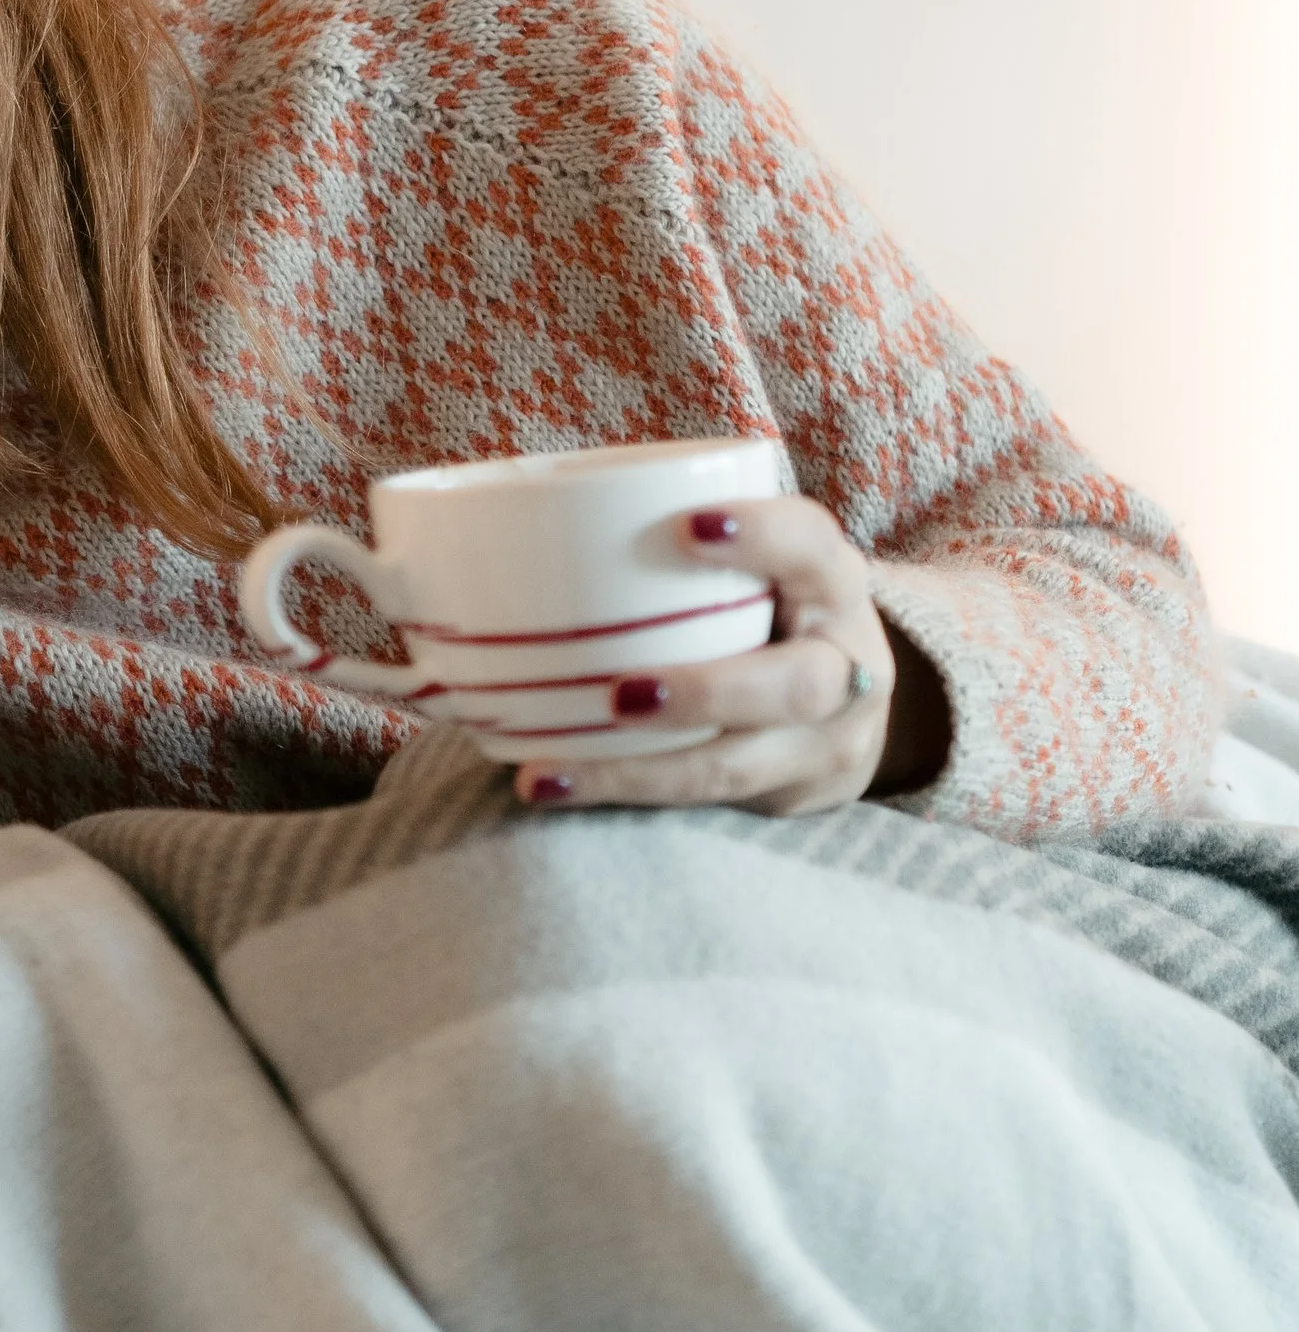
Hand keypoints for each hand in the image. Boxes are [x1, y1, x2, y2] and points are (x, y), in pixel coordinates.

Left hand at [512, 493, 949, 817]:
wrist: (854, 707)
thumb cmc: (769, 610)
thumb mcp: (759, 568)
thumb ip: (676, 543)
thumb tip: (477, 526)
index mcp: (829, 582)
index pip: (811, 544)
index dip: (760, 534)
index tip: (686, 526)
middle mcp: (845, 665)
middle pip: (795, 685)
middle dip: (705, 692)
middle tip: (621, 695)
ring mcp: (823, 745)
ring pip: (738, 767)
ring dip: (640, 772)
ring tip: (551, 773)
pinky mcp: (784, 797)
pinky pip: (705, 805)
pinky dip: (627, 797)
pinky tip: (556, 786)